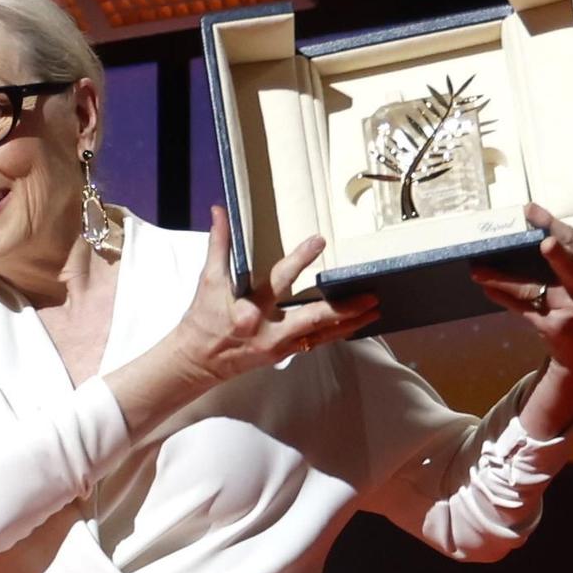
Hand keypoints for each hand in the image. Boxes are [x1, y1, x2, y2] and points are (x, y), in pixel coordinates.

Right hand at [171, 205, 380, 383]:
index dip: (300, 259)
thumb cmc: (202, 320)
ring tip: (375, 309)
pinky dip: (337, 332)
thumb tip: (219, 211)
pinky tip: (356, 323)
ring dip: (350, 323)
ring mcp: (279, 346)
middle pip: (315, 319)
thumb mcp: (208, 281)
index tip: (319, 241)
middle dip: (345, 308)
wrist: (197, 361)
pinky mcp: (283, 355)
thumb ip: (219, 245)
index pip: (279, 280)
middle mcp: (269, 331)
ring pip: (322, 335)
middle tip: (370, 295)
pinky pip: (317, 343)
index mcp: (249, 309)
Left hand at [468, 202, 572, 381]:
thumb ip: (562, 251)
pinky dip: (504, 297)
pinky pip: (523, 308)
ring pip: (533, 289)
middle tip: (545, 245)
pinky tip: (488, 289)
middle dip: (559, 257)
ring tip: (479, 271)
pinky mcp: (555, 328)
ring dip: (502, 279)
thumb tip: (524, 219)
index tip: (529, 210)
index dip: (550, 224)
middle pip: (570, 269)